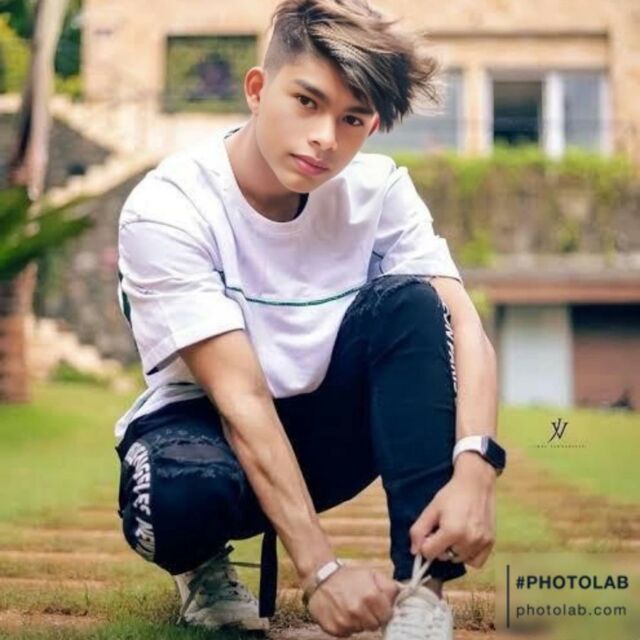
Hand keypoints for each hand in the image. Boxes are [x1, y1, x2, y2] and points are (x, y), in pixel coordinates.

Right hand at [306, 566, 398, 636]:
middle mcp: (358, 611)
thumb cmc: (348, 576)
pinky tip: (342, 612)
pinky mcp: (335, 629)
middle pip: (375, 625)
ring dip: (359, 621)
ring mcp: (346, 621)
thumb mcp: (371, 574)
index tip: (378, 606)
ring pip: (361, 630)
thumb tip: (403, 596)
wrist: (321, 576)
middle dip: (372, 616)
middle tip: (363, 605)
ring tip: (351, 606)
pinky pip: (347, 633)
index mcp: (371, 596)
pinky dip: (346, 625)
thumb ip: (389, 586)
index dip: (383, 610)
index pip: (387, 616)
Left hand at [409, 453, 495, 568]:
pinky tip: (466, 540)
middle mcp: (468, 541)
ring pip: (459, 559)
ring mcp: (481, 543)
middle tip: (443, 528)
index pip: (429, 553)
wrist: (476, 484)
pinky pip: (475, 562)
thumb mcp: (431, 509)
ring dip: (453, 550)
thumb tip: (414, 551)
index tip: (430, 532)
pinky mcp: (490, 543)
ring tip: (456, 531)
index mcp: (451, 531)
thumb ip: (419, 530)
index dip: (425, 543)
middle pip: (444, 557)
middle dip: (440, 546)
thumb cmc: (451, 494)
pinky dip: (468, 555)